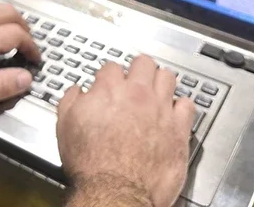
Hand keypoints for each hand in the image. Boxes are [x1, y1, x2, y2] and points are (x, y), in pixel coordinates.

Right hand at [58, 55, 193, 206]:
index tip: (110, 84)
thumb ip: (71, 101)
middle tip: (136, 81)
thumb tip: (77, 91)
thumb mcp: (65, 127)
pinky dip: (181, 106)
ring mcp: (161, 109)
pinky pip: (188, 105)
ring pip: (168, 77)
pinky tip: (175, 113)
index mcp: (109, 89)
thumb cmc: (91, 165)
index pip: (112, 67)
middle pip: (144, 63)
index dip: (110, 76)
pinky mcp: (178, 129)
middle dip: (138, 70)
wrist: (115, 191)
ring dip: (161, 82)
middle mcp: (137, 93)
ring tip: (157, 91)